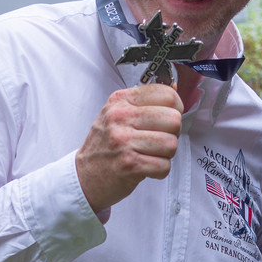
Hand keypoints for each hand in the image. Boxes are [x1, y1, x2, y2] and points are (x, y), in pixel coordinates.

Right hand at [75, 83, 183, 220]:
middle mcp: (120, 117)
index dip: (176, 108)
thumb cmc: (106, 145)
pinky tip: (147, 167)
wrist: (85, 175)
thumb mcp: (118, 114)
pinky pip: (164, 166)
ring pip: (171, 144)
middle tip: (159, 139)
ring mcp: (123, 141)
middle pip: (173, 119)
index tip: (168, 118)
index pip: (166, 94)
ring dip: (166, 154)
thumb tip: (174, 87)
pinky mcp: (128, 164)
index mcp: (121, 100)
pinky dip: (160, 170)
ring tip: (151, 154)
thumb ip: (146, 102)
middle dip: (173, 133)